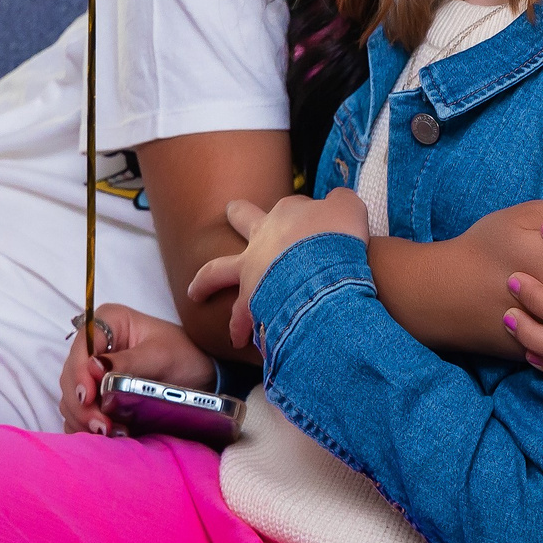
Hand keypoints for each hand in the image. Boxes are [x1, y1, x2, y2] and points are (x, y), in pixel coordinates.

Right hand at [58, 303, 216, 435]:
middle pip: (71, 375)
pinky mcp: (97, 395)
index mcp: (108, 322)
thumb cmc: (186, 356)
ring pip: (72, 397)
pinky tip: (103, 436)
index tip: (89, 397)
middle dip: (83, 403)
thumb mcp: (160, 356)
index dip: (79, 373)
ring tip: (108, 432)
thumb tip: (93, 368)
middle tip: (102, 425)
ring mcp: (93, 371)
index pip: (81, 347)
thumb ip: (127, 363)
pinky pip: (79, 412)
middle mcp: (95, 344)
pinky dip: (85, 426)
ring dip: (84, 417)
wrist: (203, 377)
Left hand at [188, 187, 369, 348]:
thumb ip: (341, 201)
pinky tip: (241, 341)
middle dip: (236, 214)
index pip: (292, 207)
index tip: (323, 228)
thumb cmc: (336, 238)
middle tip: (229, 211)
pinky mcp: (251, 303)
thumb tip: (337, 202)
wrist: (321, 273)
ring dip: (204, 284)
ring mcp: (250, 271)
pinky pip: (240, 319)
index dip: (309, 215)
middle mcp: (261, 238)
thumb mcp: (348, 207)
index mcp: (284, 213)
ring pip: (216, 272)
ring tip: (195, 293)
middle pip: (241, 219)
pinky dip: (240, 330)